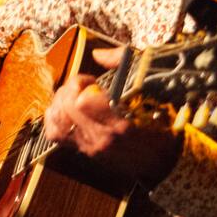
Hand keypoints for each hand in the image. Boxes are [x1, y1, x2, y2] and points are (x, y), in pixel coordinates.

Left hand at [42, 46, 181, 188]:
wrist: (162, 163)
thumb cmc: (161, 125)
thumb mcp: (151, 90)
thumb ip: (123, 66)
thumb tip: (97, 54)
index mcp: (120, 124)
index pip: (82, 102)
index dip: (80, 84)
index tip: (93, 80)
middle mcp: (101, 138)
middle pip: (67, 108)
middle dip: (69, 89)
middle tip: (83, 85)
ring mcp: (90, 147)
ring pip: (57, 122)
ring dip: (60, 102)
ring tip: (73, 95)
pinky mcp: (85, 152)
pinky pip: (56, 135)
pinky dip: (54, 118)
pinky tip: (65, 109)